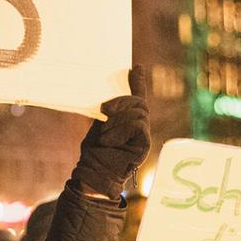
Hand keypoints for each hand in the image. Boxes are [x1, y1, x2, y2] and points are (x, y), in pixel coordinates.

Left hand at [72, 66, 149, 198]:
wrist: (95, 173)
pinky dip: (121, 130)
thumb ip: (108, 112)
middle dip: (121, 103)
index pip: (136, 97)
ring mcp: (144, 135)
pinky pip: (137, 125)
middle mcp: (140, 126)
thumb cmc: (95, 152)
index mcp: (129, 120)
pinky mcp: (145, 144)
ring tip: (105, 133)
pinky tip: (110, 139)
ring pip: (137, 113)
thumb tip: (107, 98)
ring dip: (117, 120)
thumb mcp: (99, 125)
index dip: (138, 82)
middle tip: (105, 111)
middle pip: (138, 102)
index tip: (136, 67)